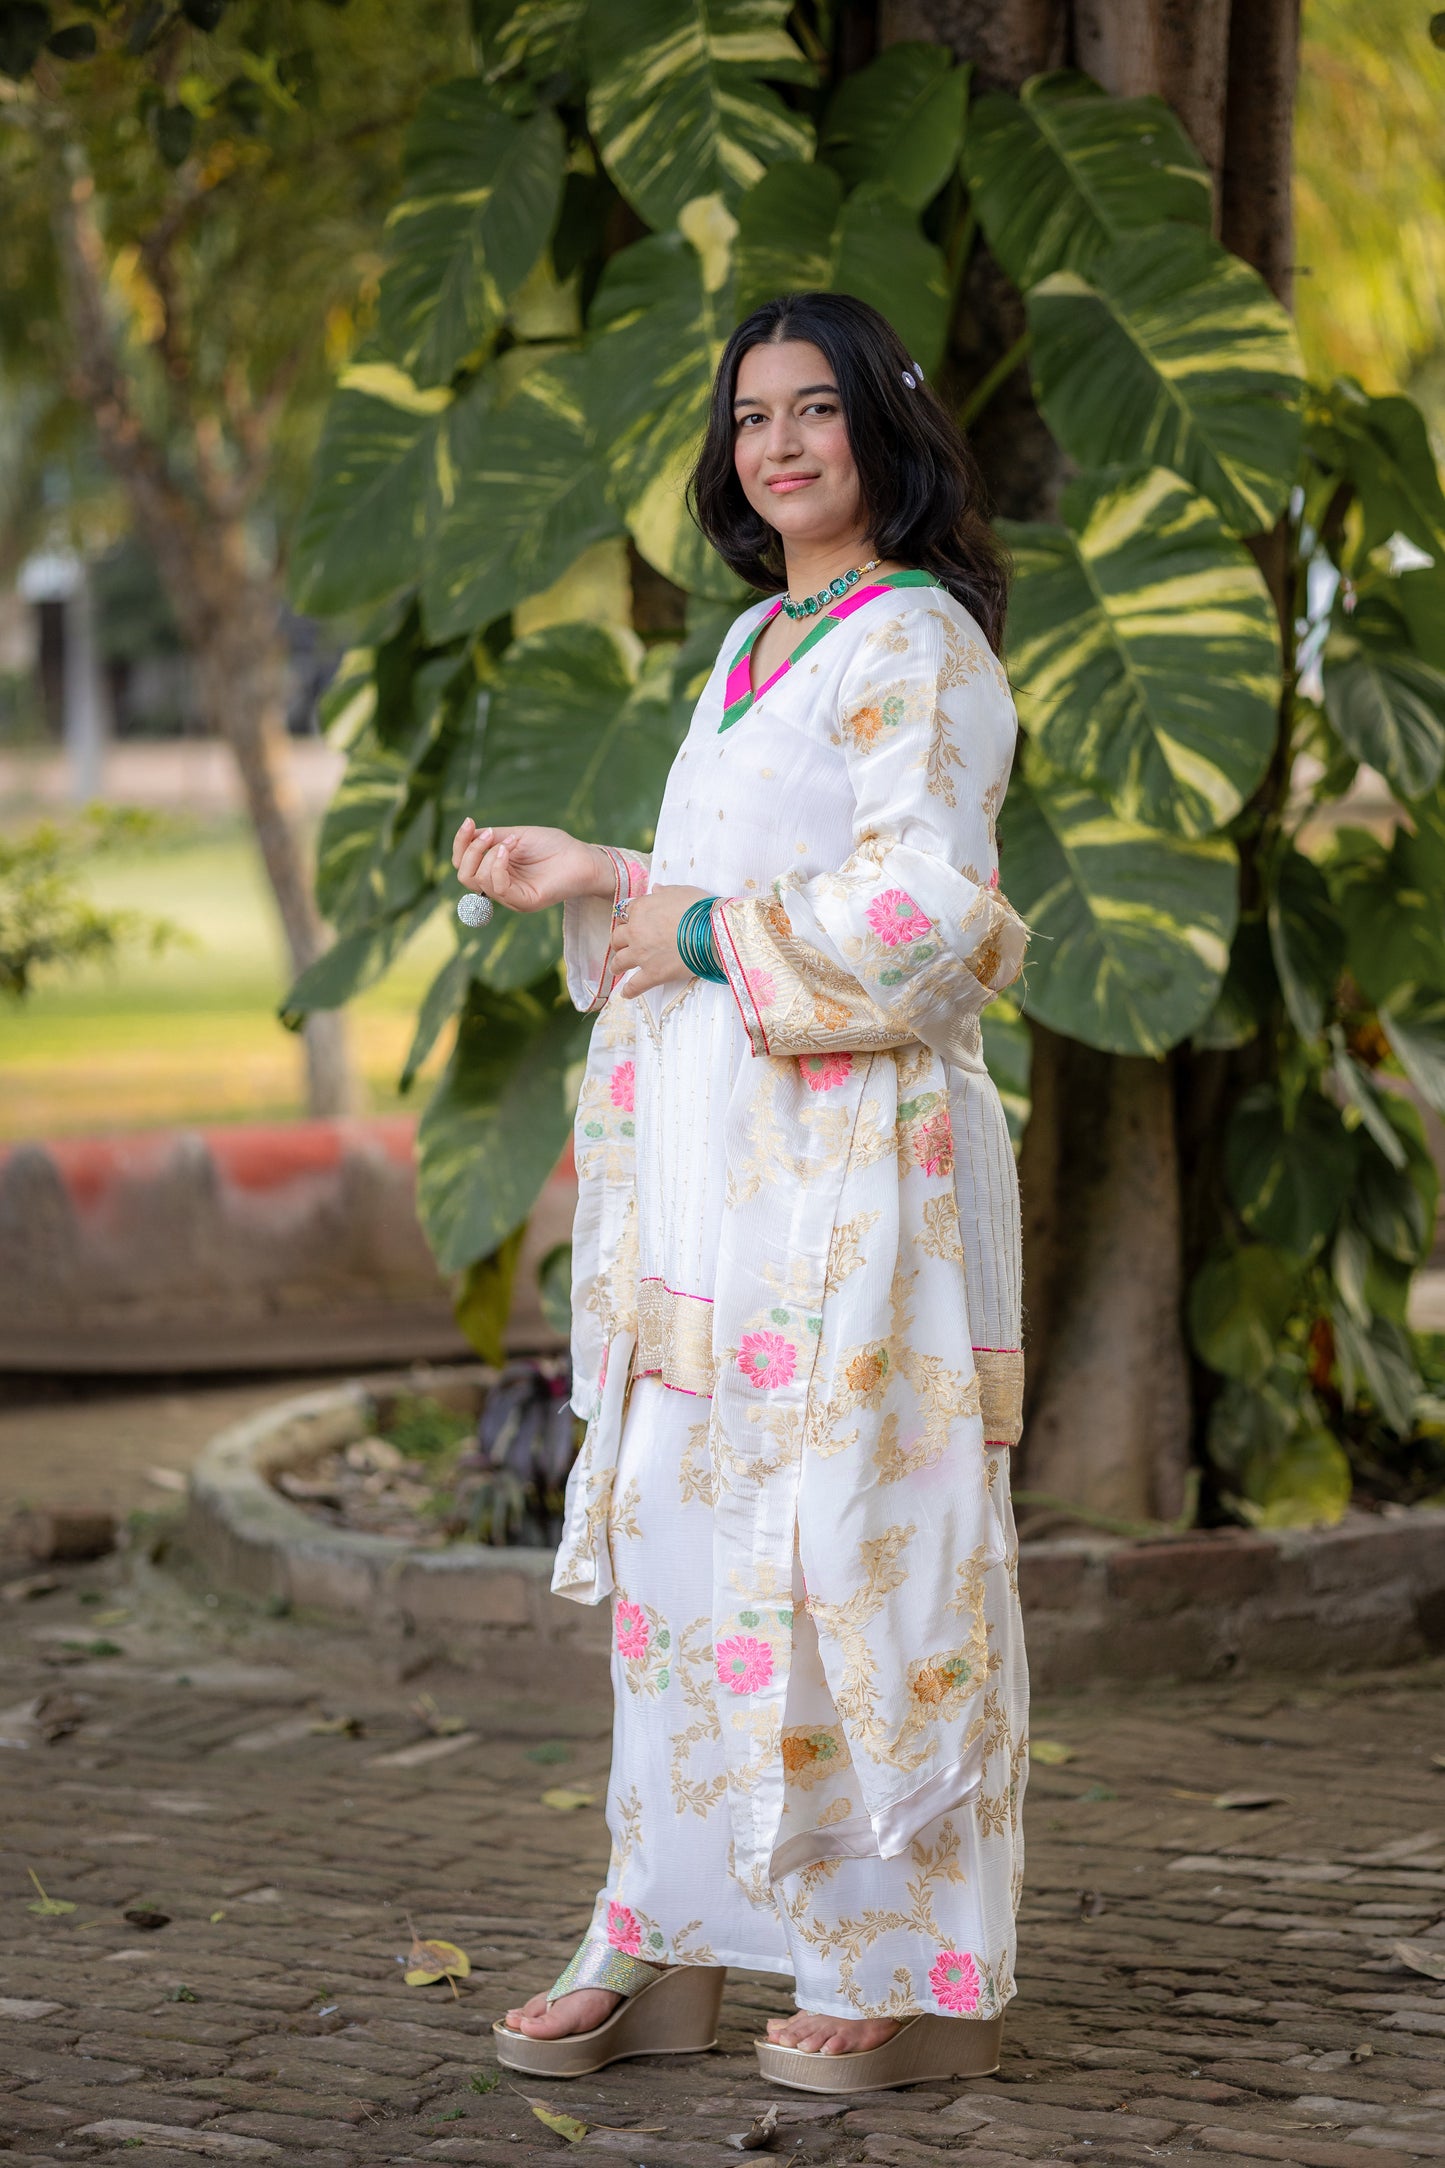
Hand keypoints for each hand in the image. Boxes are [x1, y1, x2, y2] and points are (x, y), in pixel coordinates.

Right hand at [452, 821, 612, 912]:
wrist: (582, 857)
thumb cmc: (553, 846)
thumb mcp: (516, 836)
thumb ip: (491, 838)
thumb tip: (468, 832)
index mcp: (496, 871)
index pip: (464, 864)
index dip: (460, 843)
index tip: (468, 821)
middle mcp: (500, 886)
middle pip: (464, 876)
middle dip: (469, 850)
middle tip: (489, 834)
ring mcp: (511, 897)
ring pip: (477, 881)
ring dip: (486, 855)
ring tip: (508, 842)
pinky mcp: (523, 902)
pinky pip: (497, 888)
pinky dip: (496, 866)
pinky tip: (506, 850)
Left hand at [613, 886, 709, 996]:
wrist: (713, 931)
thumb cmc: (700, 909)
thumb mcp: (682, 892)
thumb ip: (664, 892)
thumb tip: (655, 888)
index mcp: (641, 909)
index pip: (627, 913)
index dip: (630, 919)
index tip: (633, 924)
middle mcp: (635, 931)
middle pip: (618, 938)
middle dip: (619, 942)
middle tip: (622, 947)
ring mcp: (641, 954)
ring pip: (619, 961)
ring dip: (617, 965)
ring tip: (617, 969)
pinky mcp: (652, 974)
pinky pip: (634, 985)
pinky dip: (629, 990)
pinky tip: (625, 993)